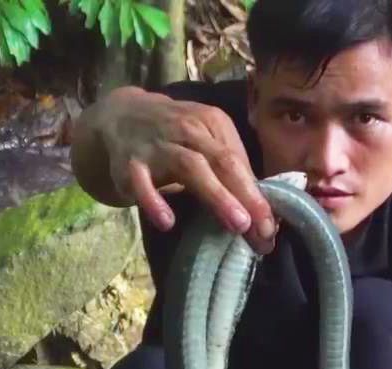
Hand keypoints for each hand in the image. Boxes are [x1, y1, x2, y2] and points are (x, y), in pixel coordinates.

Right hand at [90, 88, 277, 253]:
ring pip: (190, 166)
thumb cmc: (174, 137)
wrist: (121, 116)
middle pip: (222, 161)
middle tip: (261, 228)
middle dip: (245, 195)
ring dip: (216, 195)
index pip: (239, 161)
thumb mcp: (205, 142)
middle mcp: (187, 129)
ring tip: (237, 224)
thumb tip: (263, 214)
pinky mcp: (129, 164)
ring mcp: (157, 145)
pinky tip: (167, 222)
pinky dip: (154, 201)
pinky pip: (141, 183)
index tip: (270, 229)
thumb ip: (230, 172)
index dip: (257, 195)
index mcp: (212, 124)